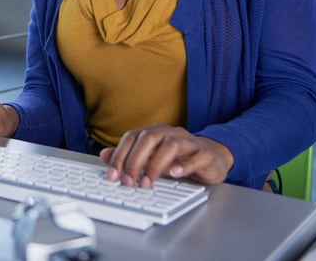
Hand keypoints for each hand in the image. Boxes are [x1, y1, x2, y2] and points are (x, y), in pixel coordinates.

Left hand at [99, 125, 233, 186]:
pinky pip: (196, 156)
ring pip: (171, 144)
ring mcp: (189, 142)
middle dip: (135, 160)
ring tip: (147, 183)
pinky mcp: (205, 154)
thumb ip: (128, 156)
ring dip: (156, 165)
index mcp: (155, 132)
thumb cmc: (179, 158)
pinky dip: (184, 165)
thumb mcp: (151, 158)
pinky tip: (175, 174)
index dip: (120, 155)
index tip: (113, 175)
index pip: (132, 137)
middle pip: (149, 138)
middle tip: (129, 182)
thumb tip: (104, 155)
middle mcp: (170, 133)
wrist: (212, 158)